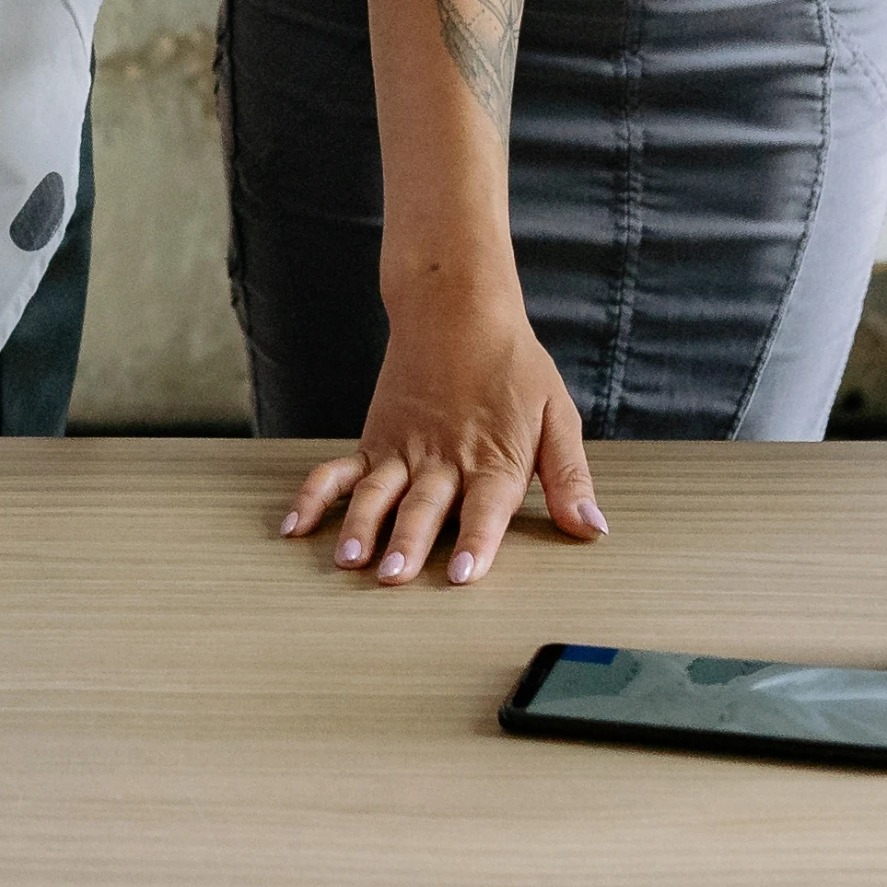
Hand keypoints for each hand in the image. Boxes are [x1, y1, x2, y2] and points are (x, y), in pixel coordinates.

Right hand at [279, 275, 604, 586]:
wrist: (458, 308)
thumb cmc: (513, 367)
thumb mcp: (557, 416)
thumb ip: (570, 477)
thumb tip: (591, 529)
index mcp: (493, 459)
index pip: (485, 509)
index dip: (475, 541)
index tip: (461, 574)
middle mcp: (445, 460)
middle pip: (424, 508)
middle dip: (407, 543)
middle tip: (392, 578)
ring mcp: (404, 451)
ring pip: (378, 494)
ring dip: (362, 527)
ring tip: (348, 560)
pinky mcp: (375, 441)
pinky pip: (339, 472)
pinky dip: (315, 497)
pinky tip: (295, 526)